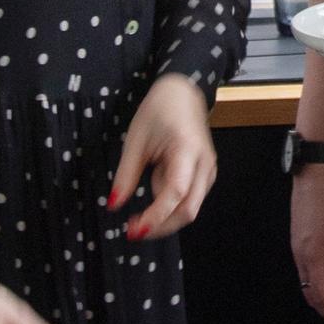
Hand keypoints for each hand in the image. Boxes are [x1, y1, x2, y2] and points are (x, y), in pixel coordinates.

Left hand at [110, 73, 216, 240]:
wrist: (184, 93)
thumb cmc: (160, 110)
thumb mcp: (135, 139)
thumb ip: (126, 174)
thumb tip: (114, 204)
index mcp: (187, 149)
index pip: (175, 193)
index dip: (156, 216)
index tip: (135, 229)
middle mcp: (205, 164)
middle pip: (188, 209)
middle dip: (162, 225)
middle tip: (134, 230)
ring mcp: (209, 170)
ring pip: (190, 208)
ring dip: (165, 217)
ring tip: (139, 211)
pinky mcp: (206, 175)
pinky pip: (189, 199)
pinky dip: (170, 205)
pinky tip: (155, 189)